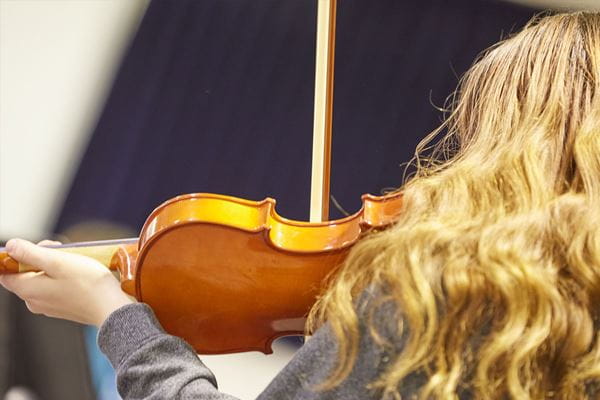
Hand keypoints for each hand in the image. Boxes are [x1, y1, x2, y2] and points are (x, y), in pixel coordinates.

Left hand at [0, 238, 133, 326]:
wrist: (112, 309)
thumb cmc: (88, 285)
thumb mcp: (58, 261)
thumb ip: (31, 253)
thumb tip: (11, 246)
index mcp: (28, 290)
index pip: (5, 273)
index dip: (14, 257)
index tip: (32, 248)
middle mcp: (34, 301)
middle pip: (26, 273)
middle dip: (39, 257)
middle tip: (60, 249)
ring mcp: (49, 306)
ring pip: (42, 279)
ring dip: (53, 266)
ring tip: (74, 259)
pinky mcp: (64, 308)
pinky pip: (55, 288)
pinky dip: (62, 277)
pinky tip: (80, 272)